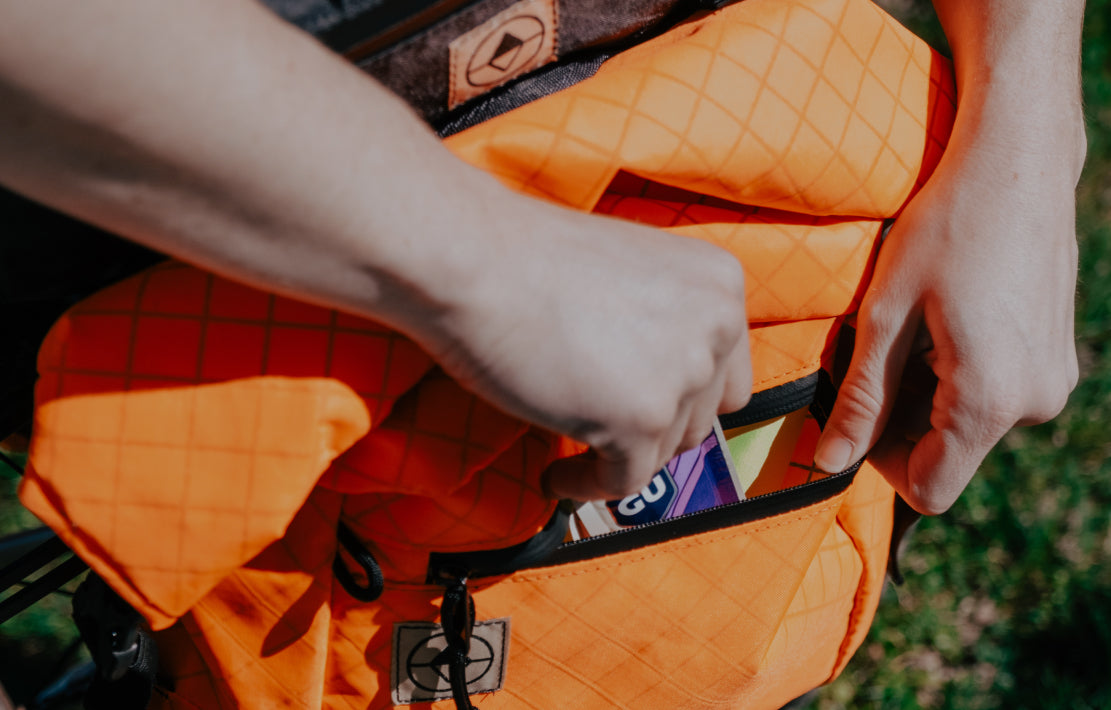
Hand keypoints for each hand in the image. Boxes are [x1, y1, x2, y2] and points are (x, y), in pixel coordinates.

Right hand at [418, 195, 751, 501]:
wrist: (472, 260)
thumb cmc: (528, 261)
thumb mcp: (628, 275)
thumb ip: (664, 322)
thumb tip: (662, 384)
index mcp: (719, 283)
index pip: (726, 373)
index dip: (683, 398)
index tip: (647, 407)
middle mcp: (717, 326)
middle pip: (700, 418)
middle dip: (649, 426)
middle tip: (602, 423)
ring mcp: (683, 375)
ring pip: (663, 453)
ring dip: (618, 453)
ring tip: (572, 438)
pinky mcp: (641, 420)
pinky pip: (623, 483)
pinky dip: (586, 486)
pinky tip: (556, 474)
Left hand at [814, 131, 1080, 513]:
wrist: (1019, 162)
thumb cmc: (946, 228)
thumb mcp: (885, 315)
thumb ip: (860, 398)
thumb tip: (829, 463)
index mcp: (991, 399)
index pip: (929, 488)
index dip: (880, 464)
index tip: (857, 413)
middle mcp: (1035, 403)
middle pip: (947, 452)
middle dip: (900, 418)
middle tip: (877, 351)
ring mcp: (1052, 380)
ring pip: (968, 421)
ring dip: (927, 391)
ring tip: (913, 324)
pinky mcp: (1055, 357)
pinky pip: (994, 392)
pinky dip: (957, 372)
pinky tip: (944, 316)